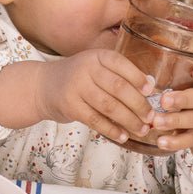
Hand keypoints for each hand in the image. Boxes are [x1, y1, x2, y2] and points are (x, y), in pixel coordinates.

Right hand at [35, 49, 155, 143]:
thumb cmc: (77, 78)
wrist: (41, 87)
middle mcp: (86, 69)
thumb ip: (118, 74)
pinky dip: (111, 130)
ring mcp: (77, 88)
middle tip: (151, 116)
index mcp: (96, 57)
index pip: (121, 64)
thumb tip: (149, 86)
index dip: (138, 78)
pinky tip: (123, 136)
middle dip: (138, 104)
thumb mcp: (94, 67)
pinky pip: (96, 120)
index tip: (150, 91)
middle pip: (118, 87)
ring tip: (142, 129)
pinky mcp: (70, 107)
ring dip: (129, 120)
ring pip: (109, 106)